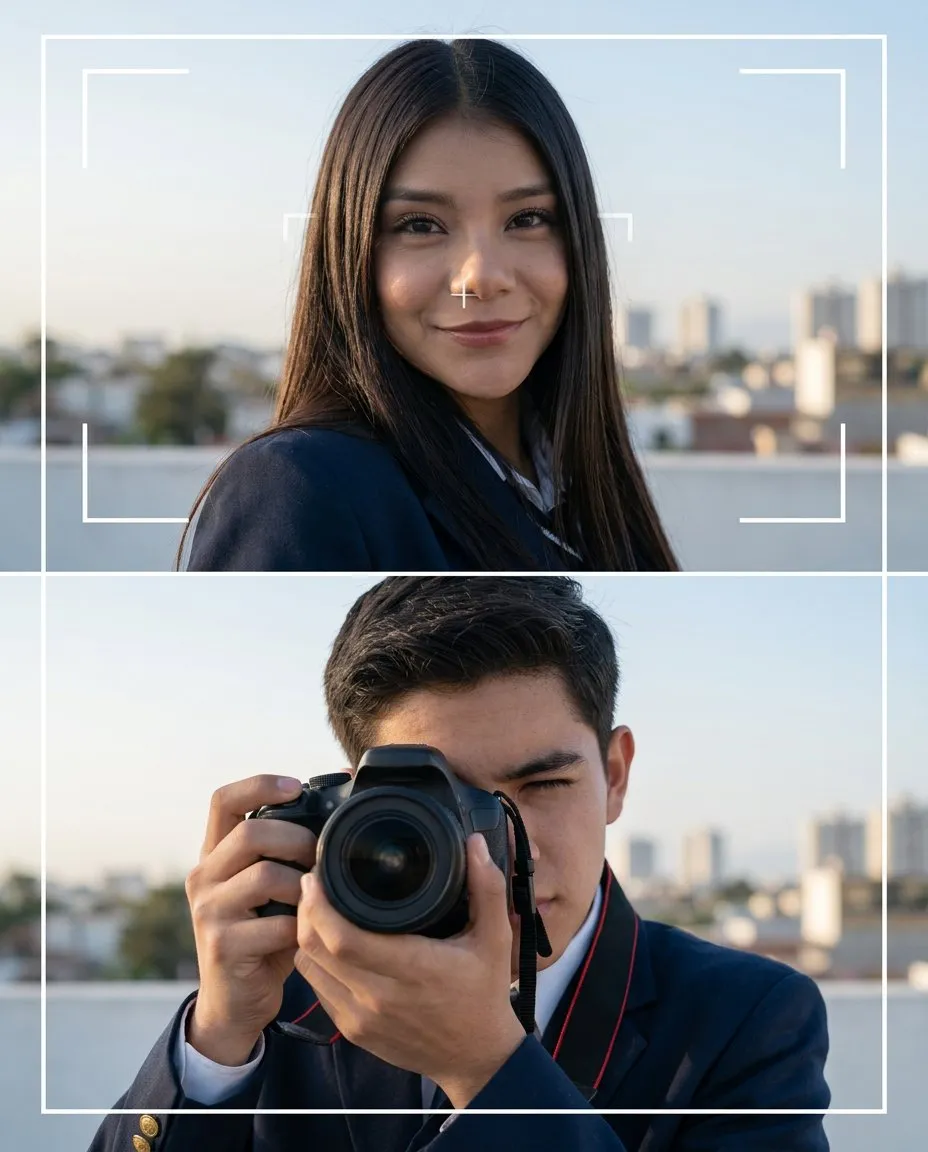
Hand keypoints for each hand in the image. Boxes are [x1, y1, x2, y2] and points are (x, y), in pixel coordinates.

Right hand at [184, 774, 316, 1063]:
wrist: (235, 1003)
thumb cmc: (264, 934)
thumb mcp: (268, 887)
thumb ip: (285, 851)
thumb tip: (339, 795)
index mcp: (214, 855)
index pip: (223, 800)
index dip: (259, 785)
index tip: (296, 785)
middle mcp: (202, 877)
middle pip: (250, 834)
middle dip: (297, 839)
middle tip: (322, 857)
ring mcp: (208, 912)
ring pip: (264, 876)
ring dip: (303, 885)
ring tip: (317, 898)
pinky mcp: (222, 946)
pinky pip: (275, 924)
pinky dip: (302, 926)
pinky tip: (309, 933)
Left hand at [295, 834, 526, 1107]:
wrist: (476, 1058)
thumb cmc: (484, 994)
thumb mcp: (495, 938)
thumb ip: (487, 887)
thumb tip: (474, 844)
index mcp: (411, 969)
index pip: (342, 937)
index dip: (318, 904)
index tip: (316, 874)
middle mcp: (378, 996)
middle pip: (315, 949)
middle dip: (305, 910)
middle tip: (314, 882)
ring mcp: (360, 1017)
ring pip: (309, 968)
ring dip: (305, 936)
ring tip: (317, 908)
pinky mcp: (353, 1031)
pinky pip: (318, 989)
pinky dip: (314, 962)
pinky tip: (326, 942)